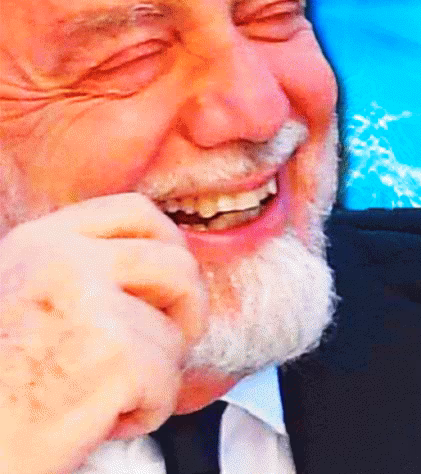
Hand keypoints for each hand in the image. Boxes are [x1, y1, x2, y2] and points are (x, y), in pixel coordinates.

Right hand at [0, 193, 207, 473]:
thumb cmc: (0, 384)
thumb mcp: (20, 294)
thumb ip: (78, 268)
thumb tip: (163, 259)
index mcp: (41, 243)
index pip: (135, 212)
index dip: (170, 244)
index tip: (174, 280)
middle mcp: (66, 263)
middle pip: (178, 267)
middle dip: (189, 309)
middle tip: (174, 343)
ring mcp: (93, 306)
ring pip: (173, 336)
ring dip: (153, 377)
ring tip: (102, 396)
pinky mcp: (117, 356)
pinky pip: (167, 385)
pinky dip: (146, 413)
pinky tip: (100, 421)